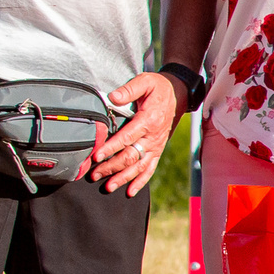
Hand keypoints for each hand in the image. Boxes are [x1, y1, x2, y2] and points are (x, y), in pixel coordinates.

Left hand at [88, 72, 184, 193]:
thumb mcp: (145, 81)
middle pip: (131, 156)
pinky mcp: (158, 150)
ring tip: (108, 186)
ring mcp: (156, 145)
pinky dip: (141, 181)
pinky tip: (130, 192)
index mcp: (148, 120)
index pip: (127, 137)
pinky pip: (150, 168)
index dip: (111, 148)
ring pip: (139, 166)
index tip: (96, 156)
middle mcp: (153, 137)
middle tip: (94, 174)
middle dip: (112, 167)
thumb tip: (112, 97)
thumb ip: (129, 89)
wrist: (178, 94)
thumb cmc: (158, 87)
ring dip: (123, 178)